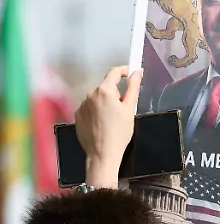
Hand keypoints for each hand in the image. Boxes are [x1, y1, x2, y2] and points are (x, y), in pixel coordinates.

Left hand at [75, 66, 141, 188]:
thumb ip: (133, 87)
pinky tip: (102, 123)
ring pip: (97, 97)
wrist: (102, 153)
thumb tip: (137, 71)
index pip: (114, 72)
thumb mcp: (130, 108)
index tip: (131, 74)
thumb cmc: (119, 133)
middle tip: (124, 108)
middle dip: (115, 93)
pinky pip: (89, 107)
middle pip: (106, 86)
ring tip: (112, 119)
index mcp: (104, 90)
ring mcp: (82, 104)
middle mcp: (90, 94)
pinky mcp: (78, 115)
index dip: (124, 70)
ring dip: (105, 102)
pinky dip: (96, 111)